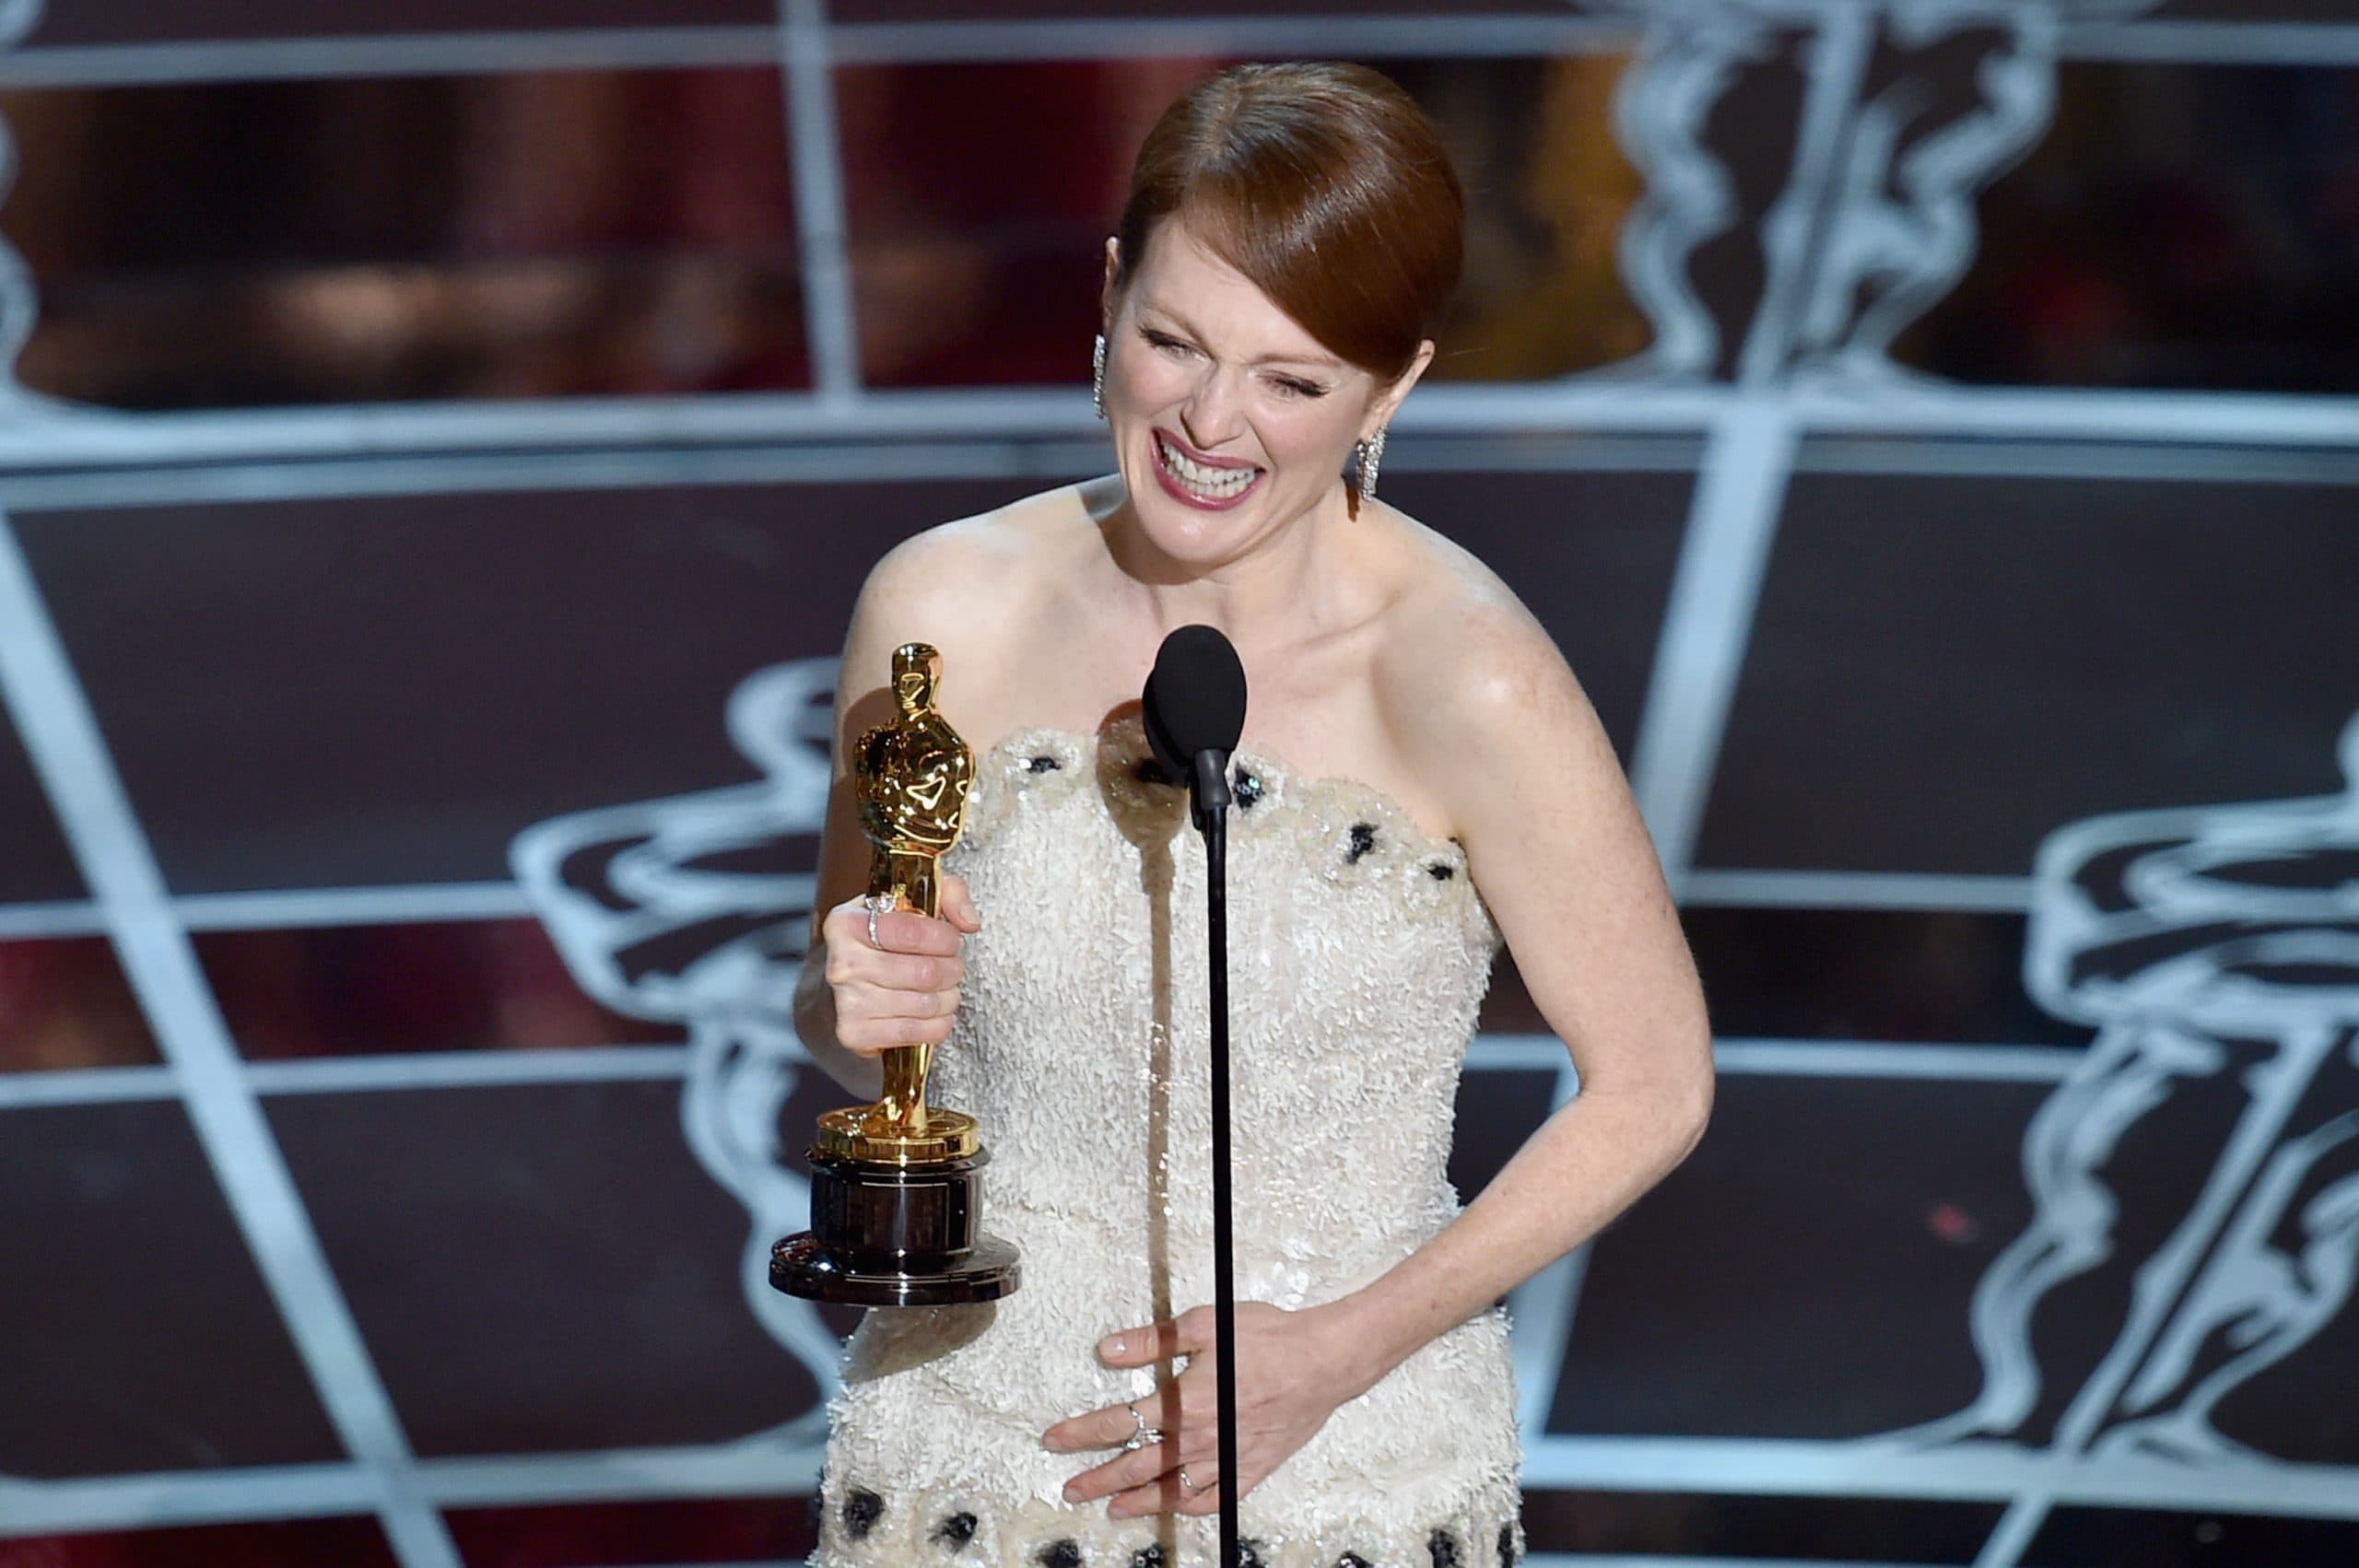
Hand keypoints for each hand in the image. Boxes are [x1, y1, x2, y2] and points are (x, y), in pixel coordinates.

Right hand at [818, 874, 980, 1057]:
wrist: (843, 985)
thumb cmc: (882, 941)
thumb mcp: (909, 901)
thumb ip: (948, 893)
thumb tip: (969, 922)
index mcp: (847, 923)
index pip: (913, 932)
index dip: (945, 938)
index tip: (951, 939)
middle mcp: (842, 963)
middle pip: (925, 972)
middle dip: (952, 969)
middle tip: (951, 966)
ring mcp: (846, 1002)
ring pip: (925, 1004)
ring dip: (949, 997)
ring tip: (943, 989)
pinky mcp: (855, 1034)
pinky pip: (915, 1033)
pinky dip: (937, 1025)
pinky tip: (934, 1013)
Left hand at [1042, 1301, 1369, 1517]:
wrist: (1323, 1361)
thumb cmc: (1267, 1339)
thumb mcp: (1203, 1325)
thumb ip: (1152, 1341)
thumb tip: (1109, 1349)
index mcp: (1182, 1403)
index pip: (1117, 1423)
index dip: (1080, 1433)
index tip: (1054, 1440)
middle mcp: (1198, 1439)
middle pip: (1135, 1466)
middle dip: (1097, 1479)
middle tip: (1071, 1489)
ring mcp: (1225, 1459)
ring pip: (1170, 1490)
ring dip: (1136, 1500)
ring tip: (1112, 1507)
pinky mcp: (1251, 1469)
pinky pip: (1213, 1499)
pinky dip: (1188, 1506)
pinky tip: (1174, 1506)